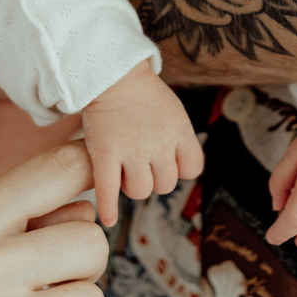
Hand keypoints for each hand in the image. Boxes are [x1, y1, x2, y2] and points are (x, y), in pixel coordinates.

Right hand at [80, 65, 203, 227]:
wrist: (113, 76)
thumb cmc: (144, 93)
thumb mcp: (174, 112)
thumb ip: (179, 138)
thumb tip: (183, 167)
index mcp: (180, 132)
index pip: (192, 169)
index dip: (180, 170)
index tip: (169, 163)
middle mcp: (159, 144)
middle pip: (165, 184)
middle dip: (155, 179)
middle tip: (143, 166)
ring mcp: (131, 151)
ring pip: (140, 191)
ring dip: (134, 187)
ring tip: (125, 173)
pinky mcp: (105, 154)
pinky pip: (108, 190)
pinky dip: (108, 209)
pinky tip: (109, 220)